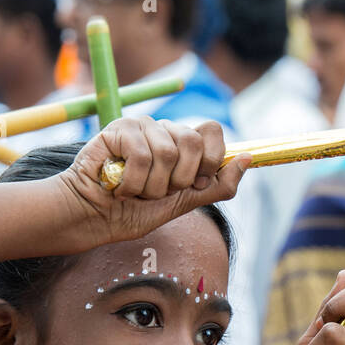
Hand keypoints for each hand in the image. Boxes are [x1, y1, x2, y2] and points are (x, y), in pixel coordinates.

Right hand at [58, 116, 249, 244]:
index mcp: (182, 144)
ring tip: (135, 191)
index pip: (212, 131)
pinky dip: (132, 182)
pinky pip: (142, 154)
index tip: (193, 183)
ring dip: (152, 186)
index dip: (209, 160)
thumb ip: (218, 184)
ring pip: (168, 152)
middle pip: (193, 141)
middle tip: (159, 191)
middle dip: (180, 179)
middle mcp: (164, 131)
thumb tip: (249, 157)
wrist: (95, 217)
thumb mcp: (184, 203)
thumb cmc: (134, 211)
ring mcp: (142, 126)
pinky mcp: (119, 129)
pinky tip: (120, 186)